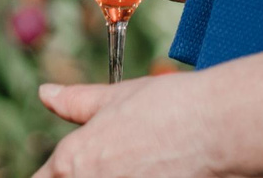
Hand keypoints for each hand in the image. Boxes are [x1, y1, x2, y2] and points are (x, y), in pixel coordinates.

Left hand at [33, 72, 215, 177]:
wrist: (216, 128)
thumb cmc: (166, 108)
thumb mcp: (113, 99)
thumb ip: (75, 103)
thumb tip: (46, 93)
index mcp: (72, 162)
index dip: (54, 175)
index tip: (66, 170)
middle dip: (82, 176)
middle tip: (116, 163)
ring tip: (136, 165)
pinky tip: (155, 171)